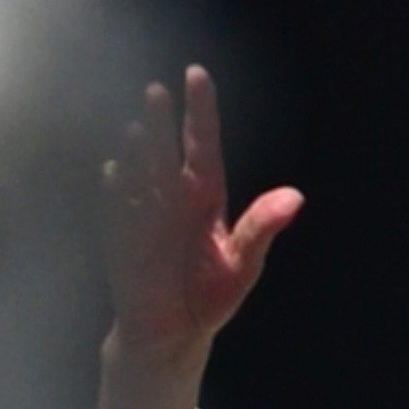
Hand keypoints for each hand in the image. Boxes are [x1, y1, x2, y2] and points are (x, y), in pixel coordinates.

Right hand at [92, 65, 301, 408]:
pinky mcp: (124, 246)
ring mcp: (145, 220)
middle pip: (167, 156)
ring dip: (137, 156)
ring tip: (139, 130)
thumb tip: (296, 197)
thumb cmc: (208, 294)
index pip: (202, 146)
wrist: (174, 333)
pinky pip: (119, 215)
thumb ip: (262, 229)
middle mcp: (171, 201)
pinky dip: (117, 195)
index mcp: (204, 198)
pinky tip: (112, 171)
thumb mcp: (243, 264)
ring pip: (140, 180)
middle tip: (157, 91)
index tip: (195, 74)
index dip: (200, 113)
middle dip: (163, 125)